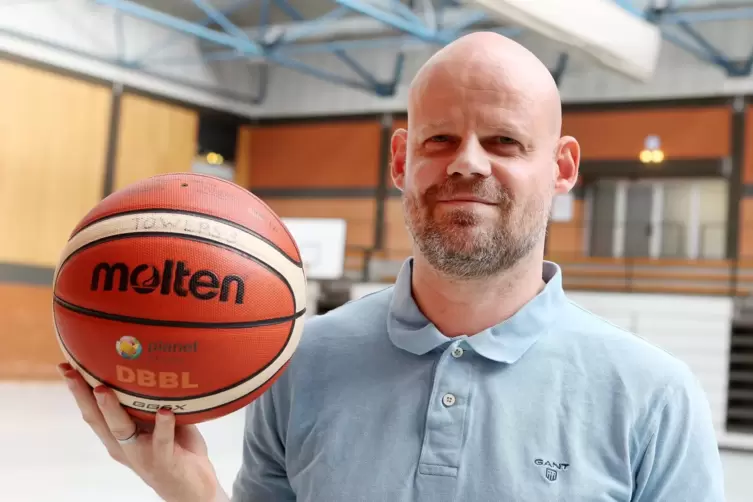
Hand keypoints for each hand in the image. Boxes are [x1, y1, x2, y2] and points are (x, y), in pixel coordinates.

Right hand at [58, 362, 225, 501]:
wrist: (191, 488)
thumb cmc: (175, 449)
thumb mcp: (156, 424)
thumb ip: (149, 403)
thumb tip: (150, 365)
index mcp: (118, 437)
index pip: (92, 411)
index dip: (78, 391)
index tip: (66, 366)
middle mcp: (123, 446)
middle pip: (97, 419)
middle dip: (83, 395)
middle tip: (72, 372)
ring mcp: (141, 454)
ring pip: (121, 430)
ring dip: (111, 409)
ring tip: (103, 390)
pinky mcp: (163, 461)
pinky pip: (162, 441)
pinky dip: (163, 426)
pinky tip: (165, 412)